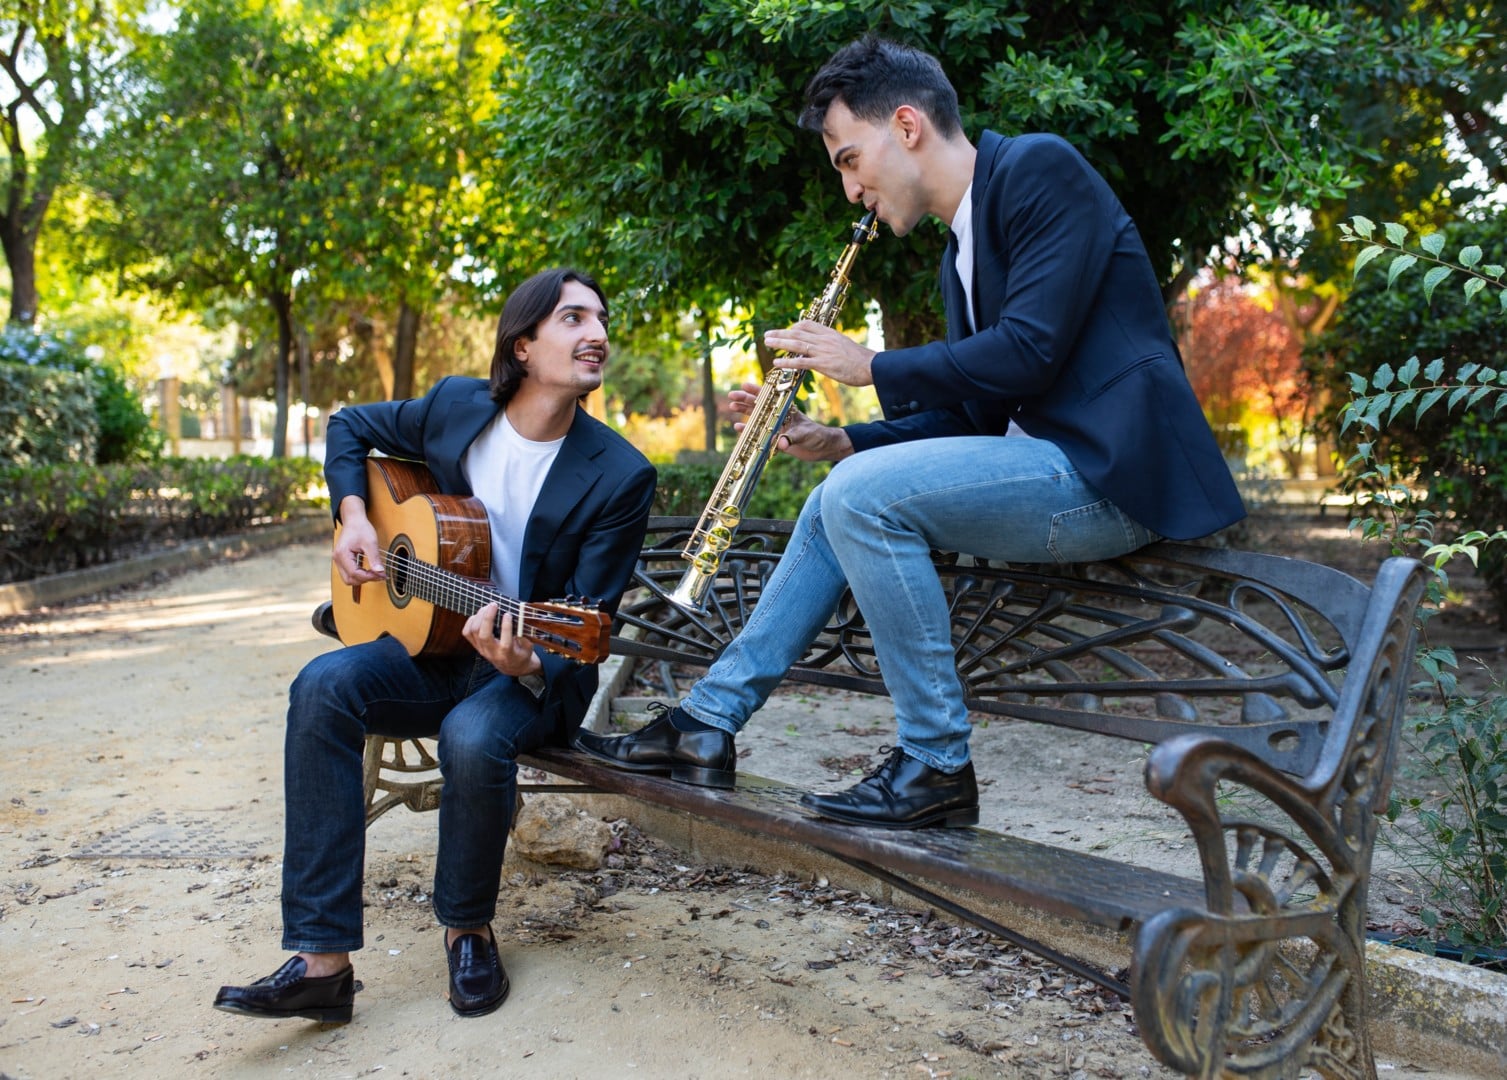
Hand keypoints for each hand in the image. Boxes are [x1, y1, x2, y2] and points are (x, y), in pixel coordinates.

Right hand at [332, 498, 384, 584]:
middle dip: (365, 579)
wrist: (354, 520)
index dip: (369, 577)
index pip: (354, 573)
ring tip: (375, 573)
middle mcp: (337, 559)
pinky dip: (359, 575)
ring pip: (348, 578)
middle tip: (379, 575)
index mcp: (342, 554)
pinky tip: (369, 571)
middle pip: (349, 579)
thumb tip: (380, 572)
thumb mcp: (371, 542)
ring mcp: (338, 560)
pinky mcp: (342, 560)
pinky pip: (349, 573)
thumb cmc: (361, 528)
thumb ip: (374, 558)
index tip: (381, 574)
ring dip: (362, 578)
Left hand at [463, 602, 542, 676]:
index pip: (505, 642)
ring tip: (487, 607)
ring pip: (474, 632)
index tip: (508, 614)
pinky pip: (467, 633)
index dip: (506, 626)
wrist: (512, 666)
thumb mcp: (528, 647)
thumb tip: (519, 619)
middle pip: (484, 635)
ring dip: (479, 617)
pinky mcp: (476, 646)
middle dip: (488, 618)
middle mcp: (492, 652)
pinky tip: (479, 615)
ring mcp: (482, 649)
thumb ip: (524, 635)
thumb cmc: (521, 655)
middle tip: (494, 605)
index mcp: (507, 654)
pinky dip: (470, 621)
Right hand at [729, 380, 853, 462]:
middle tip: (731, 396)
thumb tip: (781, 444)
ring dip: (744, 412)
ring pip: (757, 417)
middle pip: (759, 405)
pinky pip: (758, 433)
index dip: (756, 391)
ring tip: (731, 407)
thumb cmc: (817, 436)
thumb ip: (792, 438)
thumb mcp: (805, 434)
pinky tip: (738, 428)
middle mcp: (779, 416)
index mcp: (786, 410)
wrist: (823, 448)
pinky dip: (749, 431)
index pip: (770, 397)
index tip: (743, 385)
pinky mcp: (775, 439)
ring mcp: (776, 427)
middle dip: (745, 400)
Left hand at [763, 319, 874, 386]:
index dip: (794, 327)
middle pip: (797, 332)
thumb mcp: (845, 346)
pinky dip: (787, 362)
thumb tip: (826, 348)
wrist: (872, 366)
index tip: (787, 330)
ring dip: (779, 343)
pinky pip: (800, 362)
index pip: (808, 324)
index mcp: (830, 333)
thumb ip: (833, 345)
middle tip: (767, 335)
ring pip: (796, 344)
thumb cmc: (861, 359)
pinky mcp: (823, 364)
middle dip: (780, 333)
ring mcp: (822, 351)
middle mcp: (824, 339)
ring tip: (767, 342)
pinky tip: (776, 362)